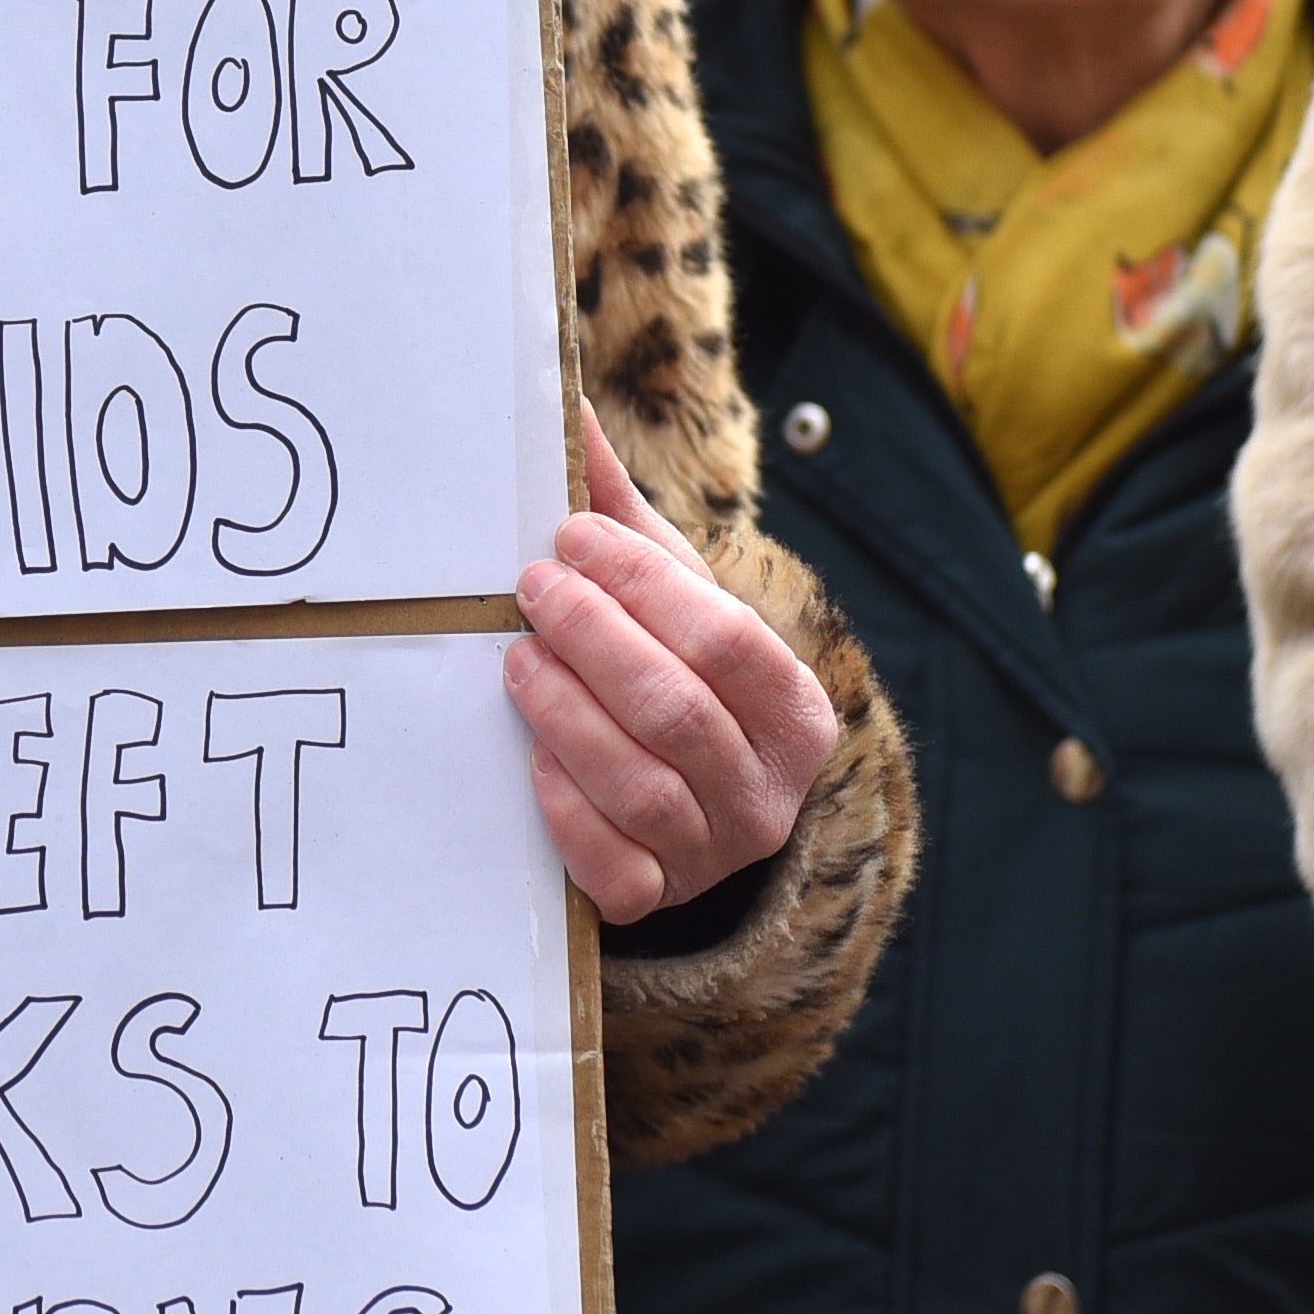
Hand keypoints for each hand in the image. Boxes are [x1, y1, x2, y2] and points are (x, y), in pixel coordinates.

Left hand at [501, 408, 834, 922]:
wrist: (686, 812)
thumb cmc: (675, 684)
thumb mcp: (673, 607)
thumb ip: (628, 522)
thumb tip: (571, 414)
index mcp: (796, 711)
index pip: (727, 640)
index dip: (643, 587)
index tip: (571, 539)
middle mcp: (769, 792)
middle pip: (679, 711)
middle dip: (596, 641)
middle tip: (531, 591)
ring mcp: (714, 855)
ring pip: (641, 787)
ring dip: (567, 715)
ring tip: (517, 660)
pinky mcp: (655, 899)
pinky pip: (611, 864)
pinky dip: (566, 808)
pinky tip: (531, 756)